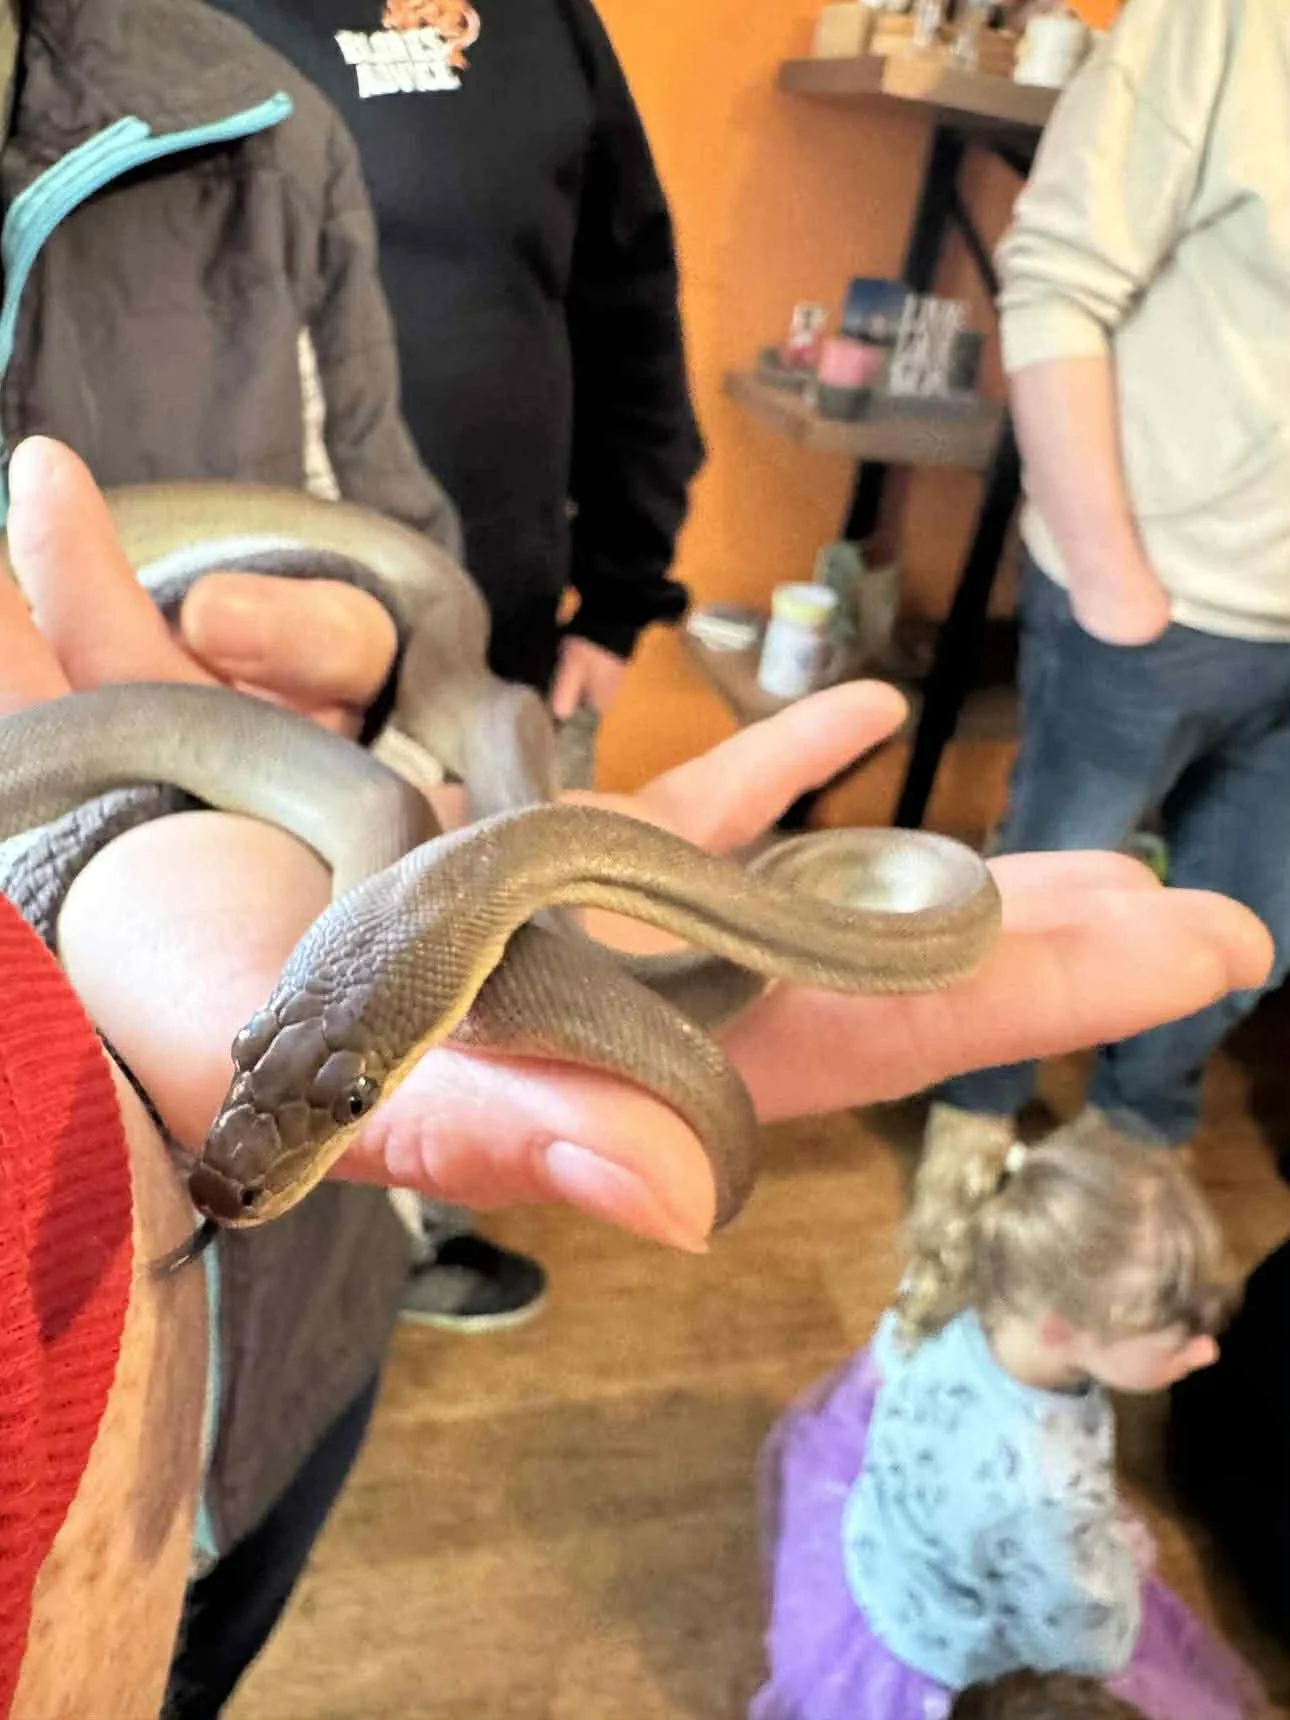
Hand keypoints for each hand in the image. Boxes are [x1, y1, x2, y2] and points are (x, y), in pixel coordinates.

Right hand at [4, 440, 1271, 1251]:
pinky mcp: (519, 835)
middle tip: (1195, 920)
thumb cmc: (183, 1013)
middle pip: (866, 963)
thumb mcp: (335, 1076)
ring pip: (791, 877)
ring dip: (915, 859)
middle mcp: (619, 994)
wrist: (82, 922)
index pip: (865, 1030)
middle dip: (1023, 941)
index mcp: (605, 1060)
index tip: (1192, 954)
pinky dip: (774, 760)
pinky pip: (674, 794)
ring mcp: (585, 912)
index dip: (1024, 994)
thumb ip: (505, 1126)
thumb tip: (692, 1203)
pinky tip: (866, 716)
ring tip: (1050, 846)